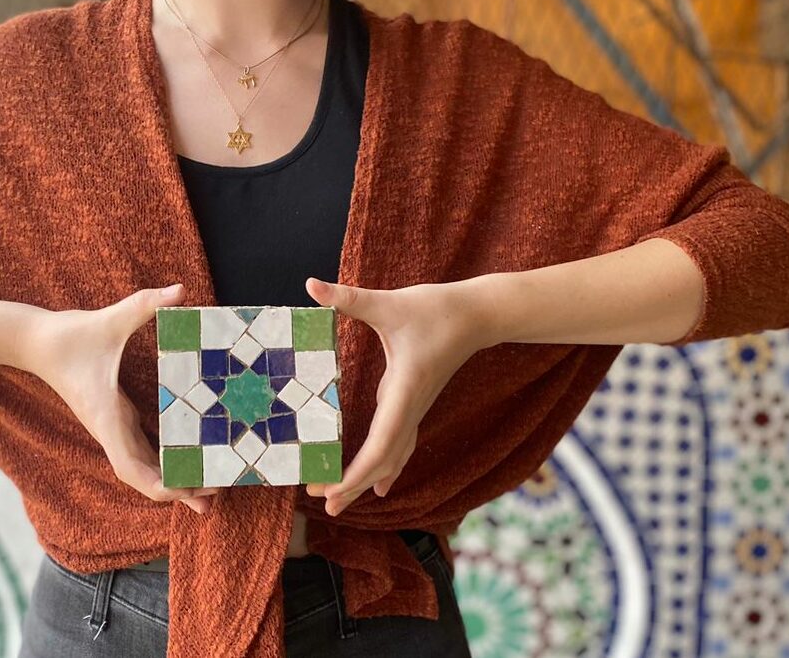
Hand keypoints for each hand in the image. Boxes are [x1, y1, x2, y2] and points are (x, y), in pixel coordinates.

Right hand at [22, 283, 216, 514]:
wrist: (37, 341)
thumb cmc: (71, 335)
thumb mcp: (111, 318)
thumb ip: (146, 304)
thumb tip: (181, 291)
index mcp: (108, 418)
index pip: (133, 470)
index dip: (162, 487)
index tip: (190, 490)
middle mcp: (110, 430)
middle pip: (145, 477)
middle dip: (179, 489)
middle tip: (218, 491)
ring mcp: (112, 426)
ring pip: (143, 467)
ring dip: (173, 480)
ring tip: (209, 487)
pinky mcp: (114, 416)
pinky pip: (141, 448)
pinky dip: (163, 460)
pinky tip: (186, 457)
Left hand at [303, 276, 490, 515]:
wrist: (477, 314)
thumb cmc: (435, 308)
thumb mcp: (388, 302)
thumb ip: (348, 297)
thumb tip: (310, 284)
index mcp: (403, 391)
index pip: (380, 446)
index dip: (356, 472)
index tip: (332, 490)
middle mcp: (410, 407)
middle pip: (383, 460)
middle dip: (354, 485)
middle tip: (323, 505)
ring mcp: (415, 408)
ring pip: (392, 456)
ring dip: (366, 479)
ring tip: (339, 501)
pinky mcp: (414, 401)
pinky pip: (399, 444)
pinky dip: (385, 466)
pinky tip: (378, 484)